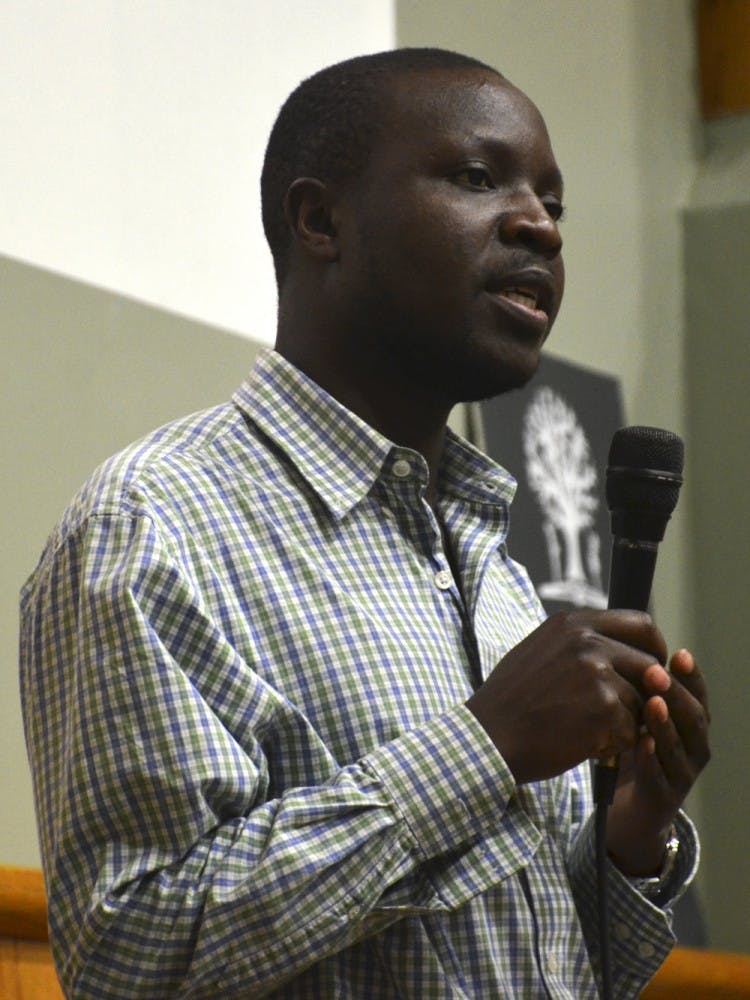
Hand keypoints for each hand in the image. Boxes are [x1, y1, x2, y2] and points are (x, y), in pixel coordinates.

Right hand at [466, 609, 669, 784]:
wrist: (489, 736)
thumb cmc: (513, 701)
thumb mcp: (542, 651)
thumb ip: (584, 645)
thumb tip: (633, 652)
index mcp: (573, 624)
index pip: (640, 624)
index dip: (654, 649)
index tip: (653, 669)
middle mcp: (587, 641)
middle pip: (649, 665)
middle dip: (645, 694)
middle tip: (622, 714)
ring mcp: (596, 673)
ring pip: (642, 702)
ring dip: (624, 723)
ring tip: (586, 730)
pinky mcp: (603, 708)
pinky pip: (631, 730)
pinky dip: (613, 744)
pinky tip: (583, 744)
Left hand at [606, 648, 709, 875]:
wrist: (628, 810)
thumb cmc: (634, 751)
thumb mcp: (638, 716)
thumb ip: (640, 687)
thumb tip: (627, 643)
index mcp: (690, 725)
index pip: (698, 695)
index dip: (691, 676)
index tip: (679, 653)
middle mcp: (694, 749)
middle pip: (695, 718)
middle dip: (677, 694)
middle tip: (656, 672)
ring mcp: (681, 776)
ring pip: (680, 748)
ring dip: (665, 724)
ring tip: (653, 702)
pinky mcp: (662, 799)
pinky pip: (659, 778)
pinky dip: (652, 760)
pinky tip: (642, 743)